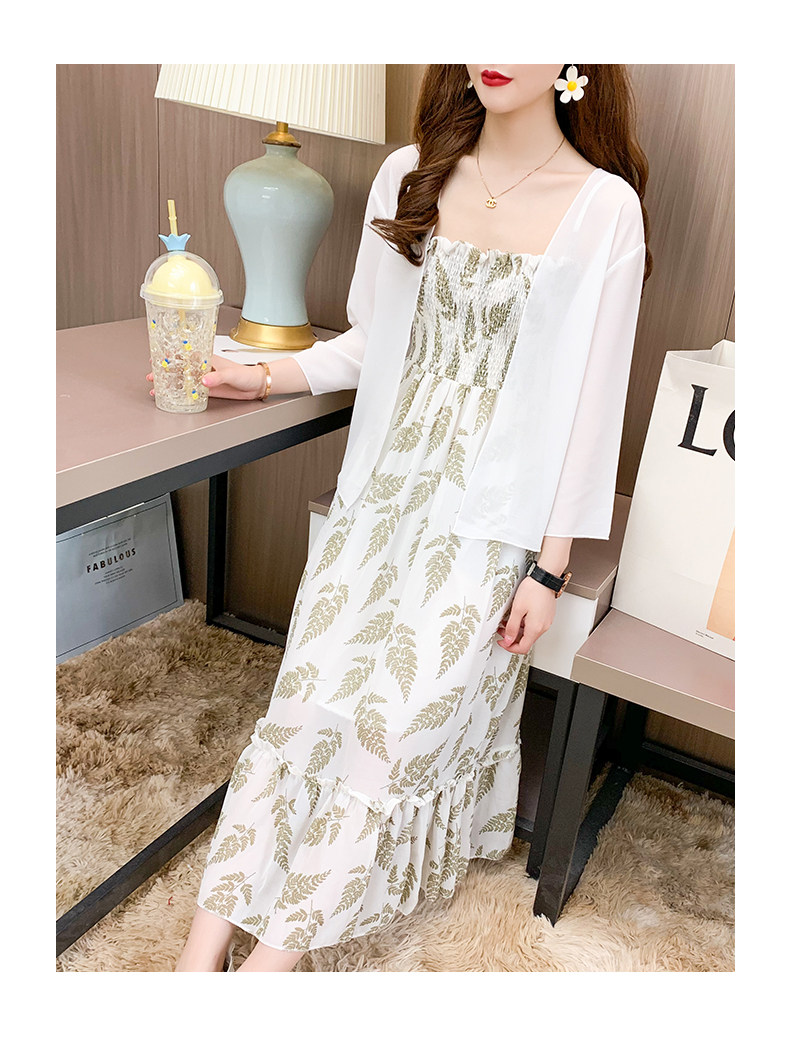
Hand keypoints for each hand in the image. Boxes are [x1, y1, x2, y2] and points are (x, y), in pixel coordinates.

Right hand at [146, 356, 264, 400]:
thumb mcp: (230, 374)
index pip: (185, 354)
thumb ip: (217, 377)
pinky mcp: (208, 391)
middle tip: (152, 374)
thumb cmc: (246, 374)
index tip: (157, 356)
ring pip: (183, 380)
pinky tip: (172, 396)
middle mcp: (203, 368)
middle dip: (165, 371)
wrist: (255, 386)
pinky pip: (191, 392)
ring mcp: (204, 379)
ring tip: (156, 388)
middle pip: (180, 368)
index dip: (170, 354)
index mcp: (207, 358)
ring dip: (170, 383)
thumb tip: (204, 381)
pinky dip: (181, 393)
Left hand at [496, 574, 556, 654]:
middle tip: (502, 630)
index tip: (502, 642)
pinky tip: (518, 616)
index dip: (510, 647)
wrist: (544, 579)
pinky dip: (525, 625)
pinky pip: (535, 626)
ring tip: (508, 621)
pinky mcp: (546, 616)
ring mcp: (546, 622)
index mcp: (535, 628)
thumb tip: (508, 640)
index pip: (523, 648)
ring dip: (518, 631)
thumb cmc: (532, 590)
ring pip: (530, 633)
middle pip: (526, 641)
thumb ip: (512, 627)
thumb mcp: (517, 609)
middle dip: (512, 638)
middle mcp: (543, 627)